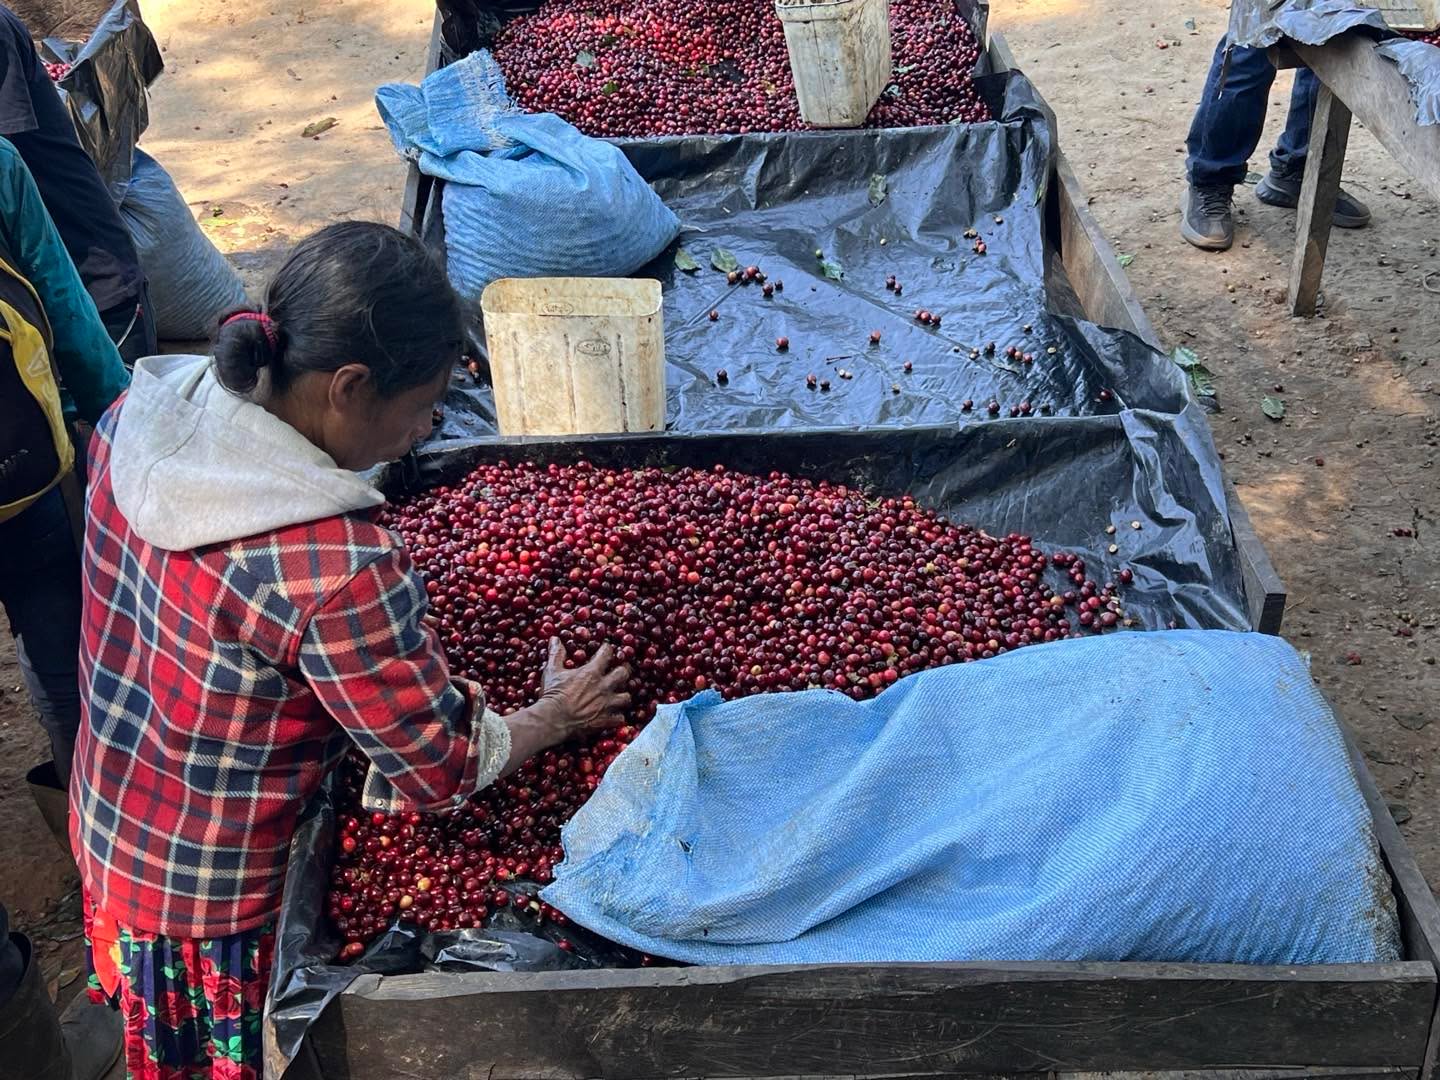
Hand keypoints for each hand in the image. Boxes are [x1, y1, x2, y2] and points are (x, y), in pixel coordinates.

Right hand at [498, 640, 631, 777]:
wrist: (553, 719)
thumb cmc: (552, 694)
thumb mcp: (552, 671)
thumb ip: (556, 654)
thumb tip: (554, 639)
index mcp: (591, 672)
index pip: (607, 654)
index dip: (608, 649)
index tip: (606, 648)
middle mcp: (603, 687)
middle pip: (623, 673)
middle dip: (624, 670)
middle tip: (621, 670)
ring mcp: (606, 704)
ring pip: (626, 697)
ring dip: (623, 696)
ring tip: (620, 695)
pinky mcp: (605, 720)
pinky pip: (620, 718)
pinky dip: (618, 717)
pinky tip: (615, 716)